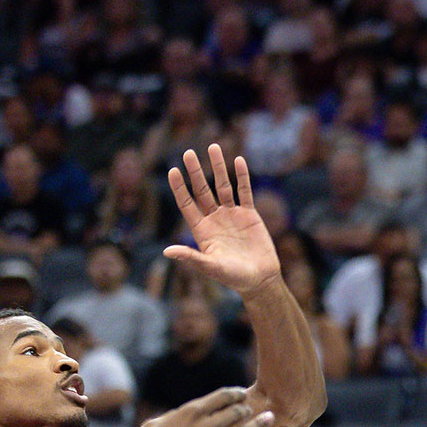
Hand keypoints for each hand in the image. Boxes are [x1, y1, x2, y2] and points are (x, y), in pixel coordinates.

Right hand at [118, 386, 274, 426]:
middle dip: (246, 408)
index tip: (241, 395)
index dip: (235, 394)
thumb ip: (177, 416)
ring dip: (259, 421)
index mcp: (192, 412)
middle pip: (237, 411)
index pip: (223, 396)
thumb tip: (187, 412)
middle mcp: (209, 426)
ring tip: (268, 417)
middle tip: (250, 409)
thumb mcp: (158, 425)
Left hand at [165, 145, 280, 293]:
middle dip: (195, 171)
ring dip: (218, 167)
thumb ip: (190, 257)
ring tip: (213, 147)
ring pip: (223, 186)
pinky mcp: (250, 215)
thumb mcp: (210, 267)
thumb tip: (167, 251)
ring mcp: (232, 215)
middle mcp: (215, 219)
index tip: (172, 171)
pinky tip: (238, 161)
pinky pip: (244, 192)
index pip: (187, 204)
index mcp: (202, 230)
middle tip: (188, 152)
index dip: (179, 188)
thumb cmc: (233, 277)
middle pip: (202, 190)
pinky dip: (242, 177)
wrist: (260, 279)